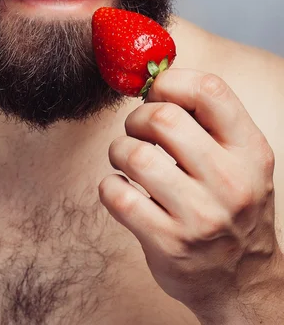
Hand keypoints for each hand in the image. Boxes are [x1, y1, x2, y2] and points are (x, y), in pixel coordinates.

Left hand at [99, 69, 281, 320]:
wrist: (242, 280)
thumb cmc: (231, 205)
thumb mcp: (240, 160)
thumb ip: (208, 120)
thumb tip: (155, 80)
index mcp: (250, 151)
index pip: (210, 90)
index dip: (171, 81)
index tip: (155, 91)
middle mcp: (230, 182)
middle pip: (165, 118)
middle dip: (138, 117)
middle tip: (137, 129)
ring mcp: (200, 216)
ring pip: (136, 156)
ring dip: (120, 150)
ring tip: (126, 158)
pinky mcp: (169, 243)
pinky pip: (118, 196)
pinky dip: (110, 186)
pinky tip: (122, 188)